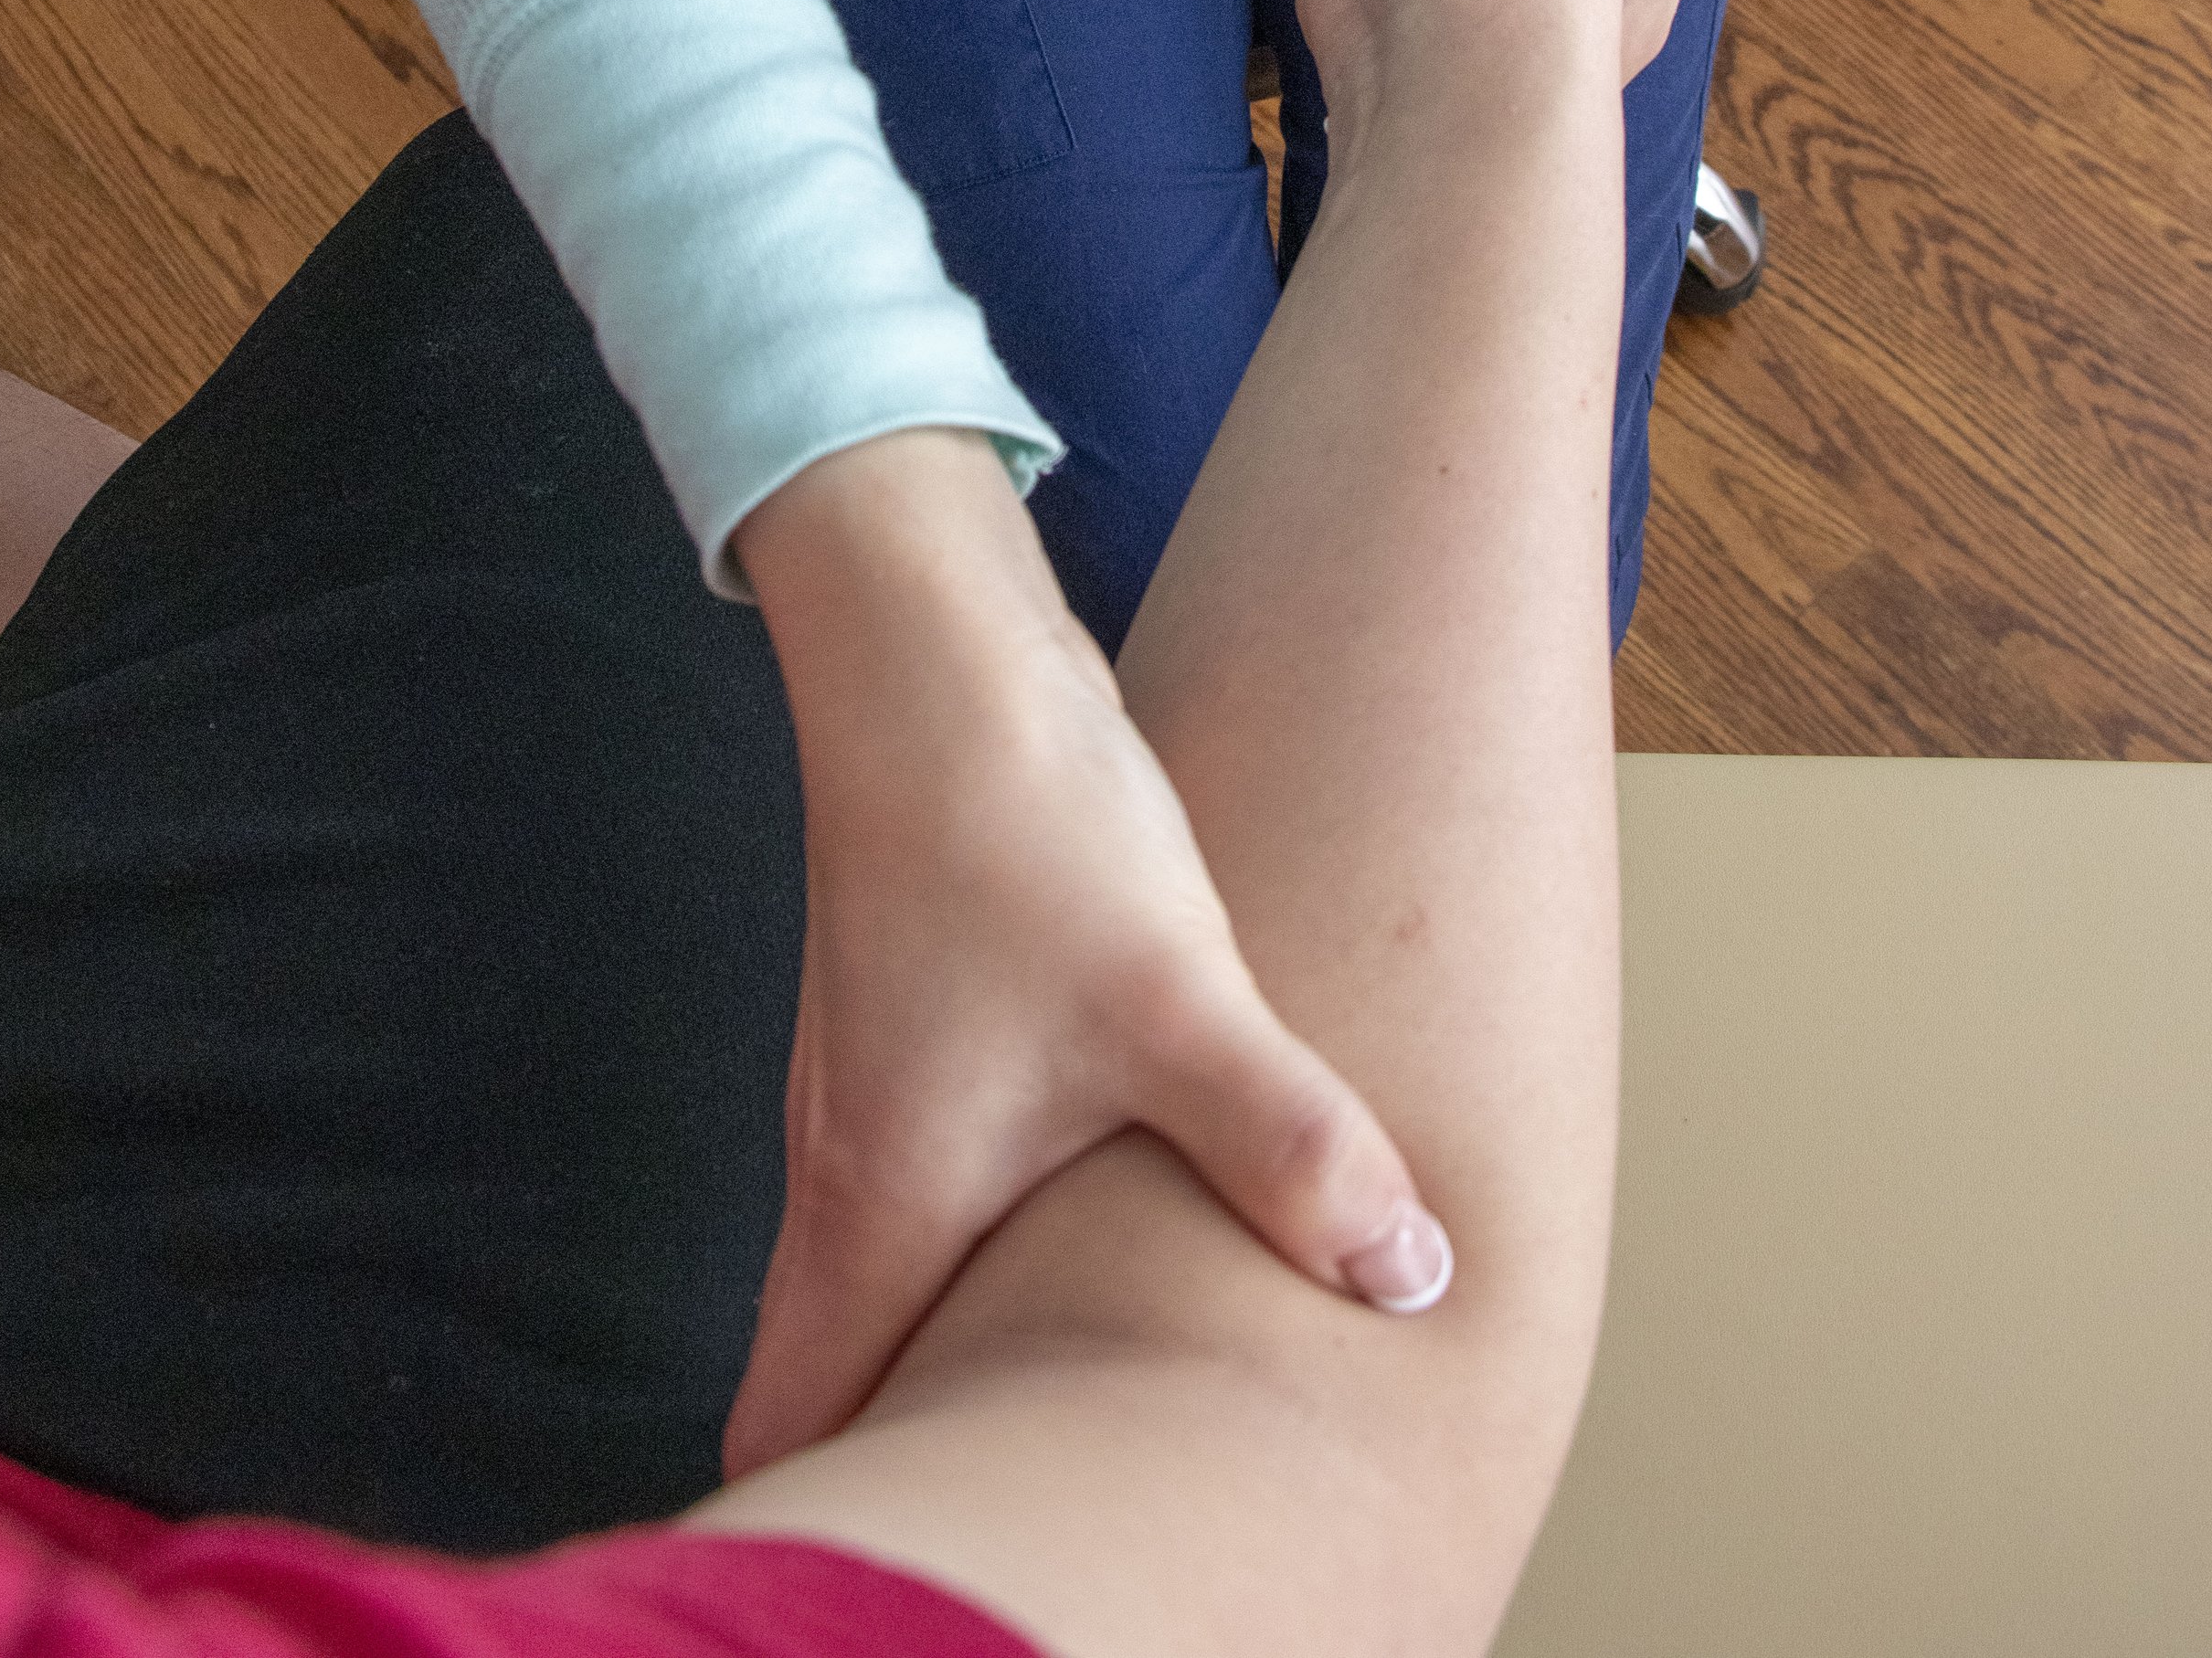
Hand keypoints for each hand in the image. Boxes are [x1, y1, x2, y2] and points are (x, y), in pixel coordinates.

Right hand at [721, 429, 1452, 1479]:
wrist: (934, 647)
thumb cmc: (1016, 826)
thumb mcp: (1178, 1005)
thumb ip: (1294, 1152)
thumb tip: (1411, 1280)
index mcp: (884, 1206)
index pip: (799, 1430)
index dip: (848, 1526)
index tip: (918, 1594)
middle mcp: (851, 1164)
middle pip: (838, 1372)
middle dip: (917, 1461)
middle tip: (1028, 1531)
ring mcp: (876, 1086)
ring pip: (890, 1274)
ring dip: (960, 1345)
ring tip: (1080, 1416)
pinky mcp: (923, 1014)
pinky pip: (939, 1178)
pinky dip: (995, 1238)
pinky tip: (1097, 1226)